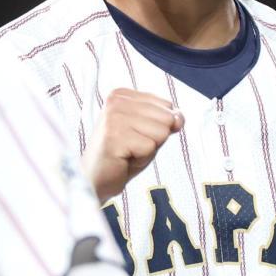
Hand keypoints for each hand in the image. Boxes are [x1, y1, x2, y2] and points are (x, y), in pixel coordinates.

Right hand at [81, 88, 182, 203]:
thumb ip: (166, 121)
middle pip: (166, 118)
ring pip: (161, 132)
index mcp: (122, 95)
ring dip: (148, 149)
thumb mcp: (148, 133)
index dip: (157, 127)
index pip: (166, 105)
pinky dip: (141, 159)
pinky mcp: (114, 136)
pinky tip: (123, 159)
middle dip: (154, 139)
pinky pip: (149, 147)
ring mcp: (114, 117)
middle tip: (131, 147)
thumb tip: (179, 117)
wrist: (95, 180)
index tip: (134, 135)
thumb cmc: (121, 157)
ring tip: (127, 152)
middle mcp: (116, 101)